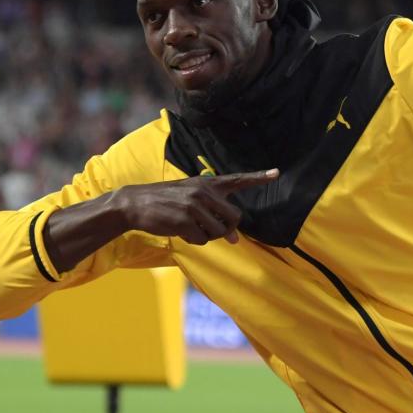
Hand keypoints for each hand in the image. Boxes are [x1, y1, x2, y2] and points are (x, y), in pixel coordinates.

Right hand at [115, 169, 279, 244]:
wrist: (135, 203)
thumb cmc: (167, 201)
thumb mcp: (192, 200)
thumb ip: (215, 214)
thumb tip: (235, 239)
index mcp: (208, 183)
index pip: (238, 180)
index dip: (258, 178)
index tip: (277, 173)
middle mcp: (204, 192)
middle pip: (235, 218)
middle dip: (227, 229)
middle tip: (211, 228)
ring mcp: (194, 206)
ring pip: (219, 232)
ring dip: (208, 236)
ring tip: (190, 226)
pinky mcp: (185, 220)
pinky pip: (202, 240)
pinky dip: (194, 240)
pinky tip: (180, 230)